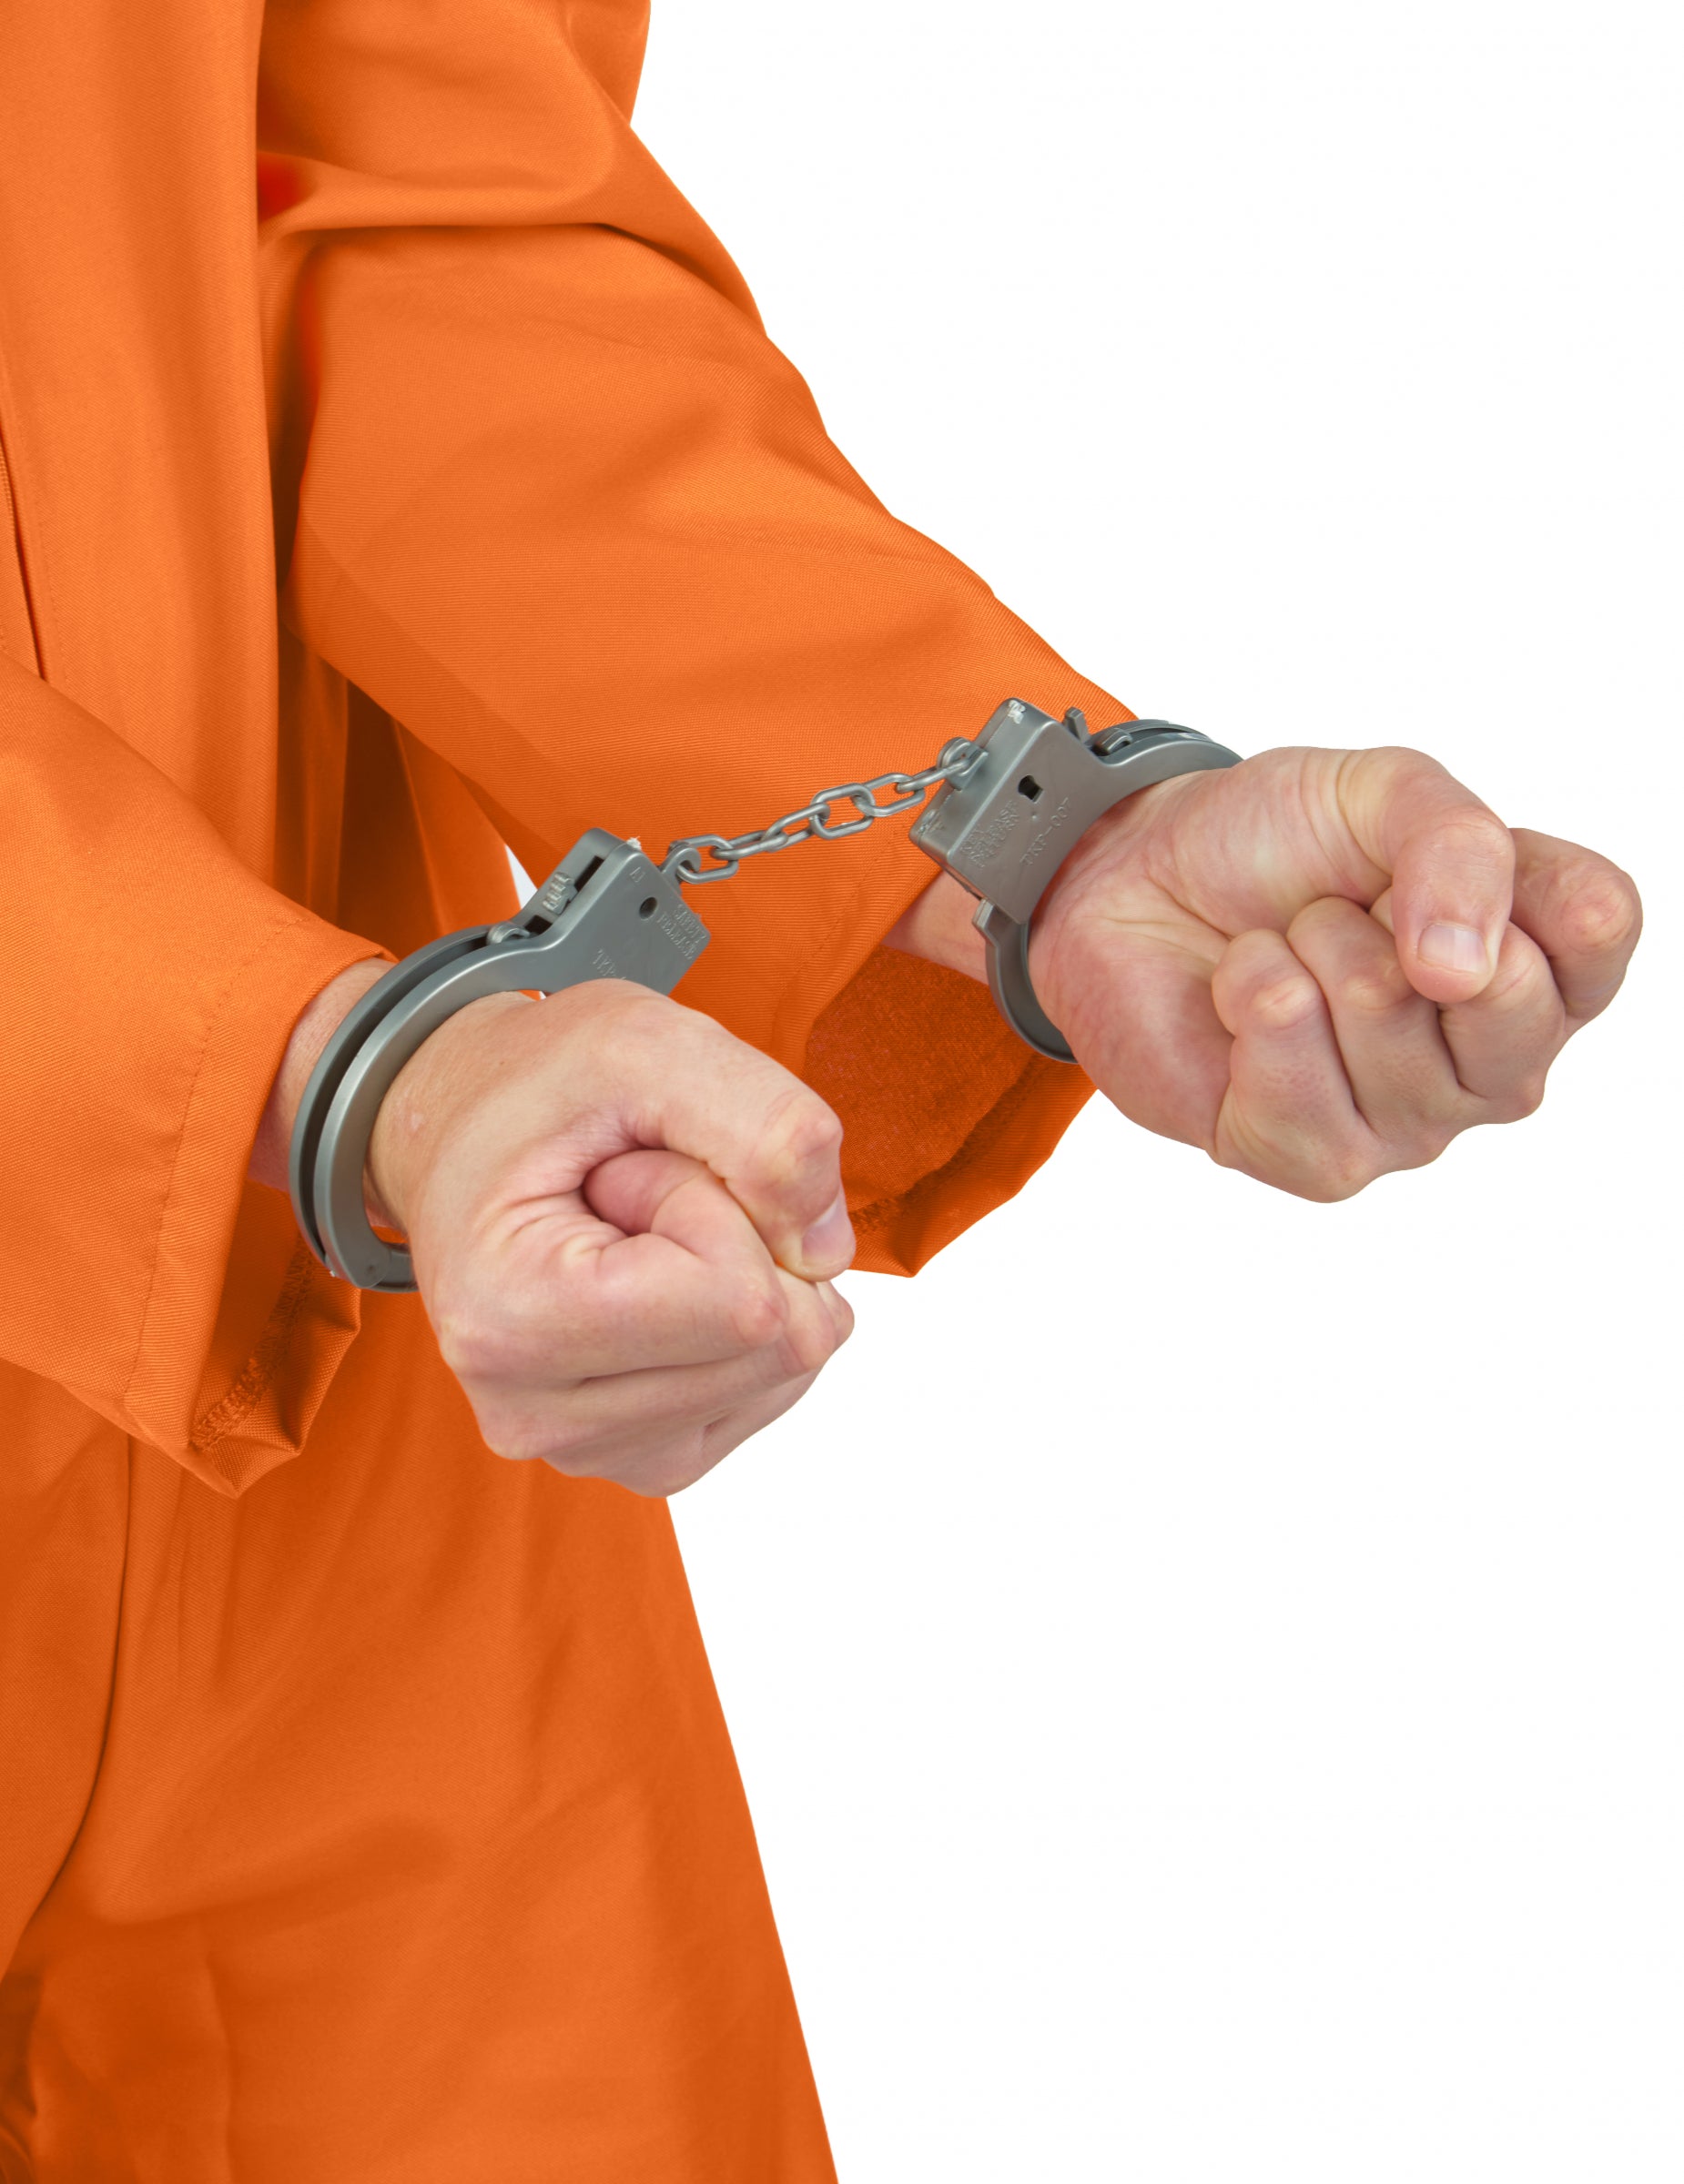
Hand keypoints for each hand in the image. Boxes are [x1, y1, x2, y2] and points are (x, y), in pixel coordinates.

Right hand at [346, 980, 855, 1494]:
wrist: (468, 1130)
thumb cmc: (539, 1085)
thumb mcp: (649, 1041)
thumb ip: (768, 1127)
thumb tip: (828, 1251)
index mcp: (509, 1322)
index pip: (744, 1299)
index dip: (719, 1198)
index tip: (627, 1167)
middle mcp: (537, 1416)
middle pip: (777, 1344)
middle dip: (738, 1236)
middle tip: (636, 1193)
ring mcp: (591, 1451)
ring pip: (786, 1368)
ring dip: (740, 1272)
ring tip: (635, 1228)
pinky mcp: (645, 1457)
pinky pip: (775, 1387)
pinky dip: (744, 1316)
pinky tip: (659, 1276)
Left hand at [1022, 745, 1640, 1199]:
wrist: (1134, 880)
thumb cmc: (1274, 843)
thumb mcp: (1379, 790)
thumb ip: (1457, 842)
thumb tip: (1460, 969)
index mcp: (1540, 961)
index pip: (1598, 924)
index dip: (1497, 872)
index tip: (1414, 852)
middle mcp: (1495, 1061)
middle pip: (1506, 998)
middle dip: (1390, 917)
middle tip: (1339, 908)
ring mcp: (1415, 1125)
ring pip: (1387, 1024)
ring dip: (1306, 952)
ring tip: (1284, 950)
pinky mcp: (1320, 1164)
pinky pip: (1298, 1083)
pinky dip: (1249, 1001)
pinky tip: (1242, 998)